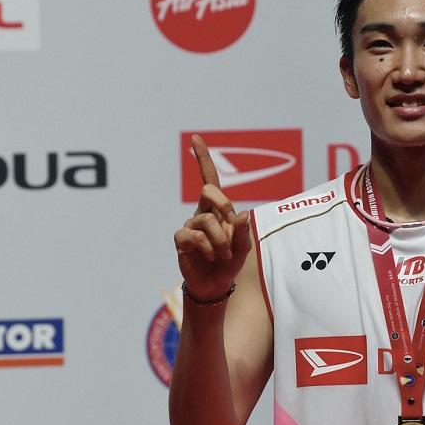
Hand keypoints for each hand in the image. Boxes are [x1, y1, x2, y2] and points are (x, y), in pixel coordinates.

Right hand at [173, 135, 251, 300]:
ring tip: (222, 254)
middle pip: (209, 190)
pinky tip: (210, 257)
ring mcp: (190, 226)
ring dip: (221, 240)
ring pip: (207, 219)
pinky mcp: (181, 240)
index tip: (195, 138)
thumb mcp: (243, 248)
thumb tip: (242, 214)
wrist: (215, 285)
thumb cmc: (229, 263)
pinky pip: (195, 236)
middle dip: (224, 206)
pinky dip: (208, 248)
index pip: (210, 179)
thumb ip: (243, 232)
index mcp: (217, 209)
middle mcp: (202, 213)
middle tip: (232, 226)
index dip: (202, 158)